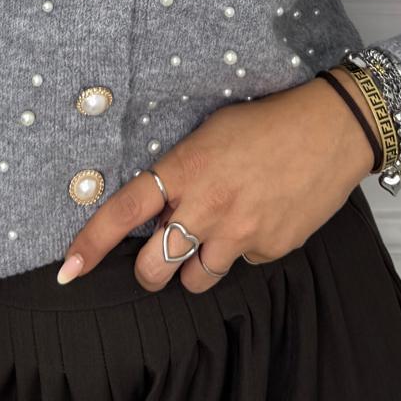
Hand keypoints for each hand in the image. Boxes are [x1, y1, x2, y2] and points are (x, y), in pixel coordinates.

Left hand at [58, 70, 378, 292]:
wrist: (332, 129)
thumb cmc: (268, 121)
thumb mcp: (210, 133)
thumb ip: (181, 171)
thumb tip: (159, 205)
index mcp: (186, 169)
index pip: (125, 213)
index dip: (92, 243)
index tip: (68, 269)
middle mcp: (207, 207)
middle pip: (154, 269)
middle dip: (150, 272)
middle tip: (158, 260)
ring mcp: (240, 234)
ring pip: (196, 279)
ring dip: (197, 266)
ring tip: (218, 231)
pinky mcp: (270, 249)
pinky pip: (243, 264)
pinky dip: (244, 250)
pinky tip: (262, 216)